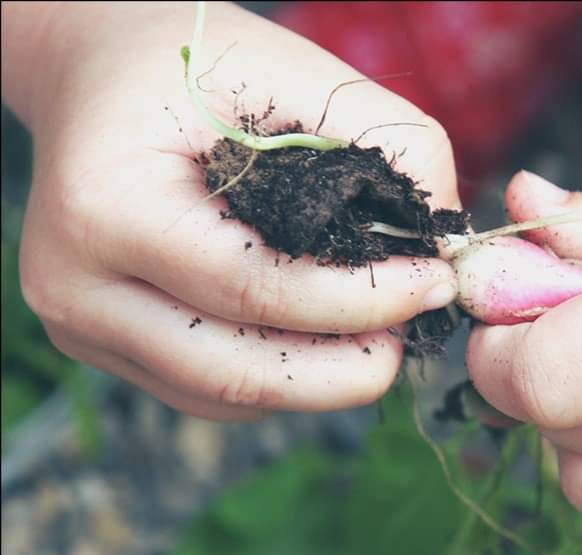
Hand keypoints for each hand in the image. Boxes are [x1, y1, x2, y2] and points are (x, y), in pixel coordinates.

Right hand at [1, 1, 458, 419]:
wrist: (98, 84)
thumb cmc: (194, 69)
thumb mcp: (295, 75)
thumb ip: (388, 146)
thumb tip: (444, 246)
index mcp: (107, 207)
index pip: (253, 288)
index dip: (360, 302)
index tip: (434, 286)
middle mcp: (76, 285)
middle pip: (234, 371)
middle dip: (344, 371)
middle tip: (408, 341)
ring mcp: (84, 327)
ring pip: (225, 396)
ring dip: (317, 382)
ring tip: (374, 340)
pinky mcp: (106, 346)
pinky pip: (210, 394)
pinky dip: (278, 381)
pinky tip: (315, 343)